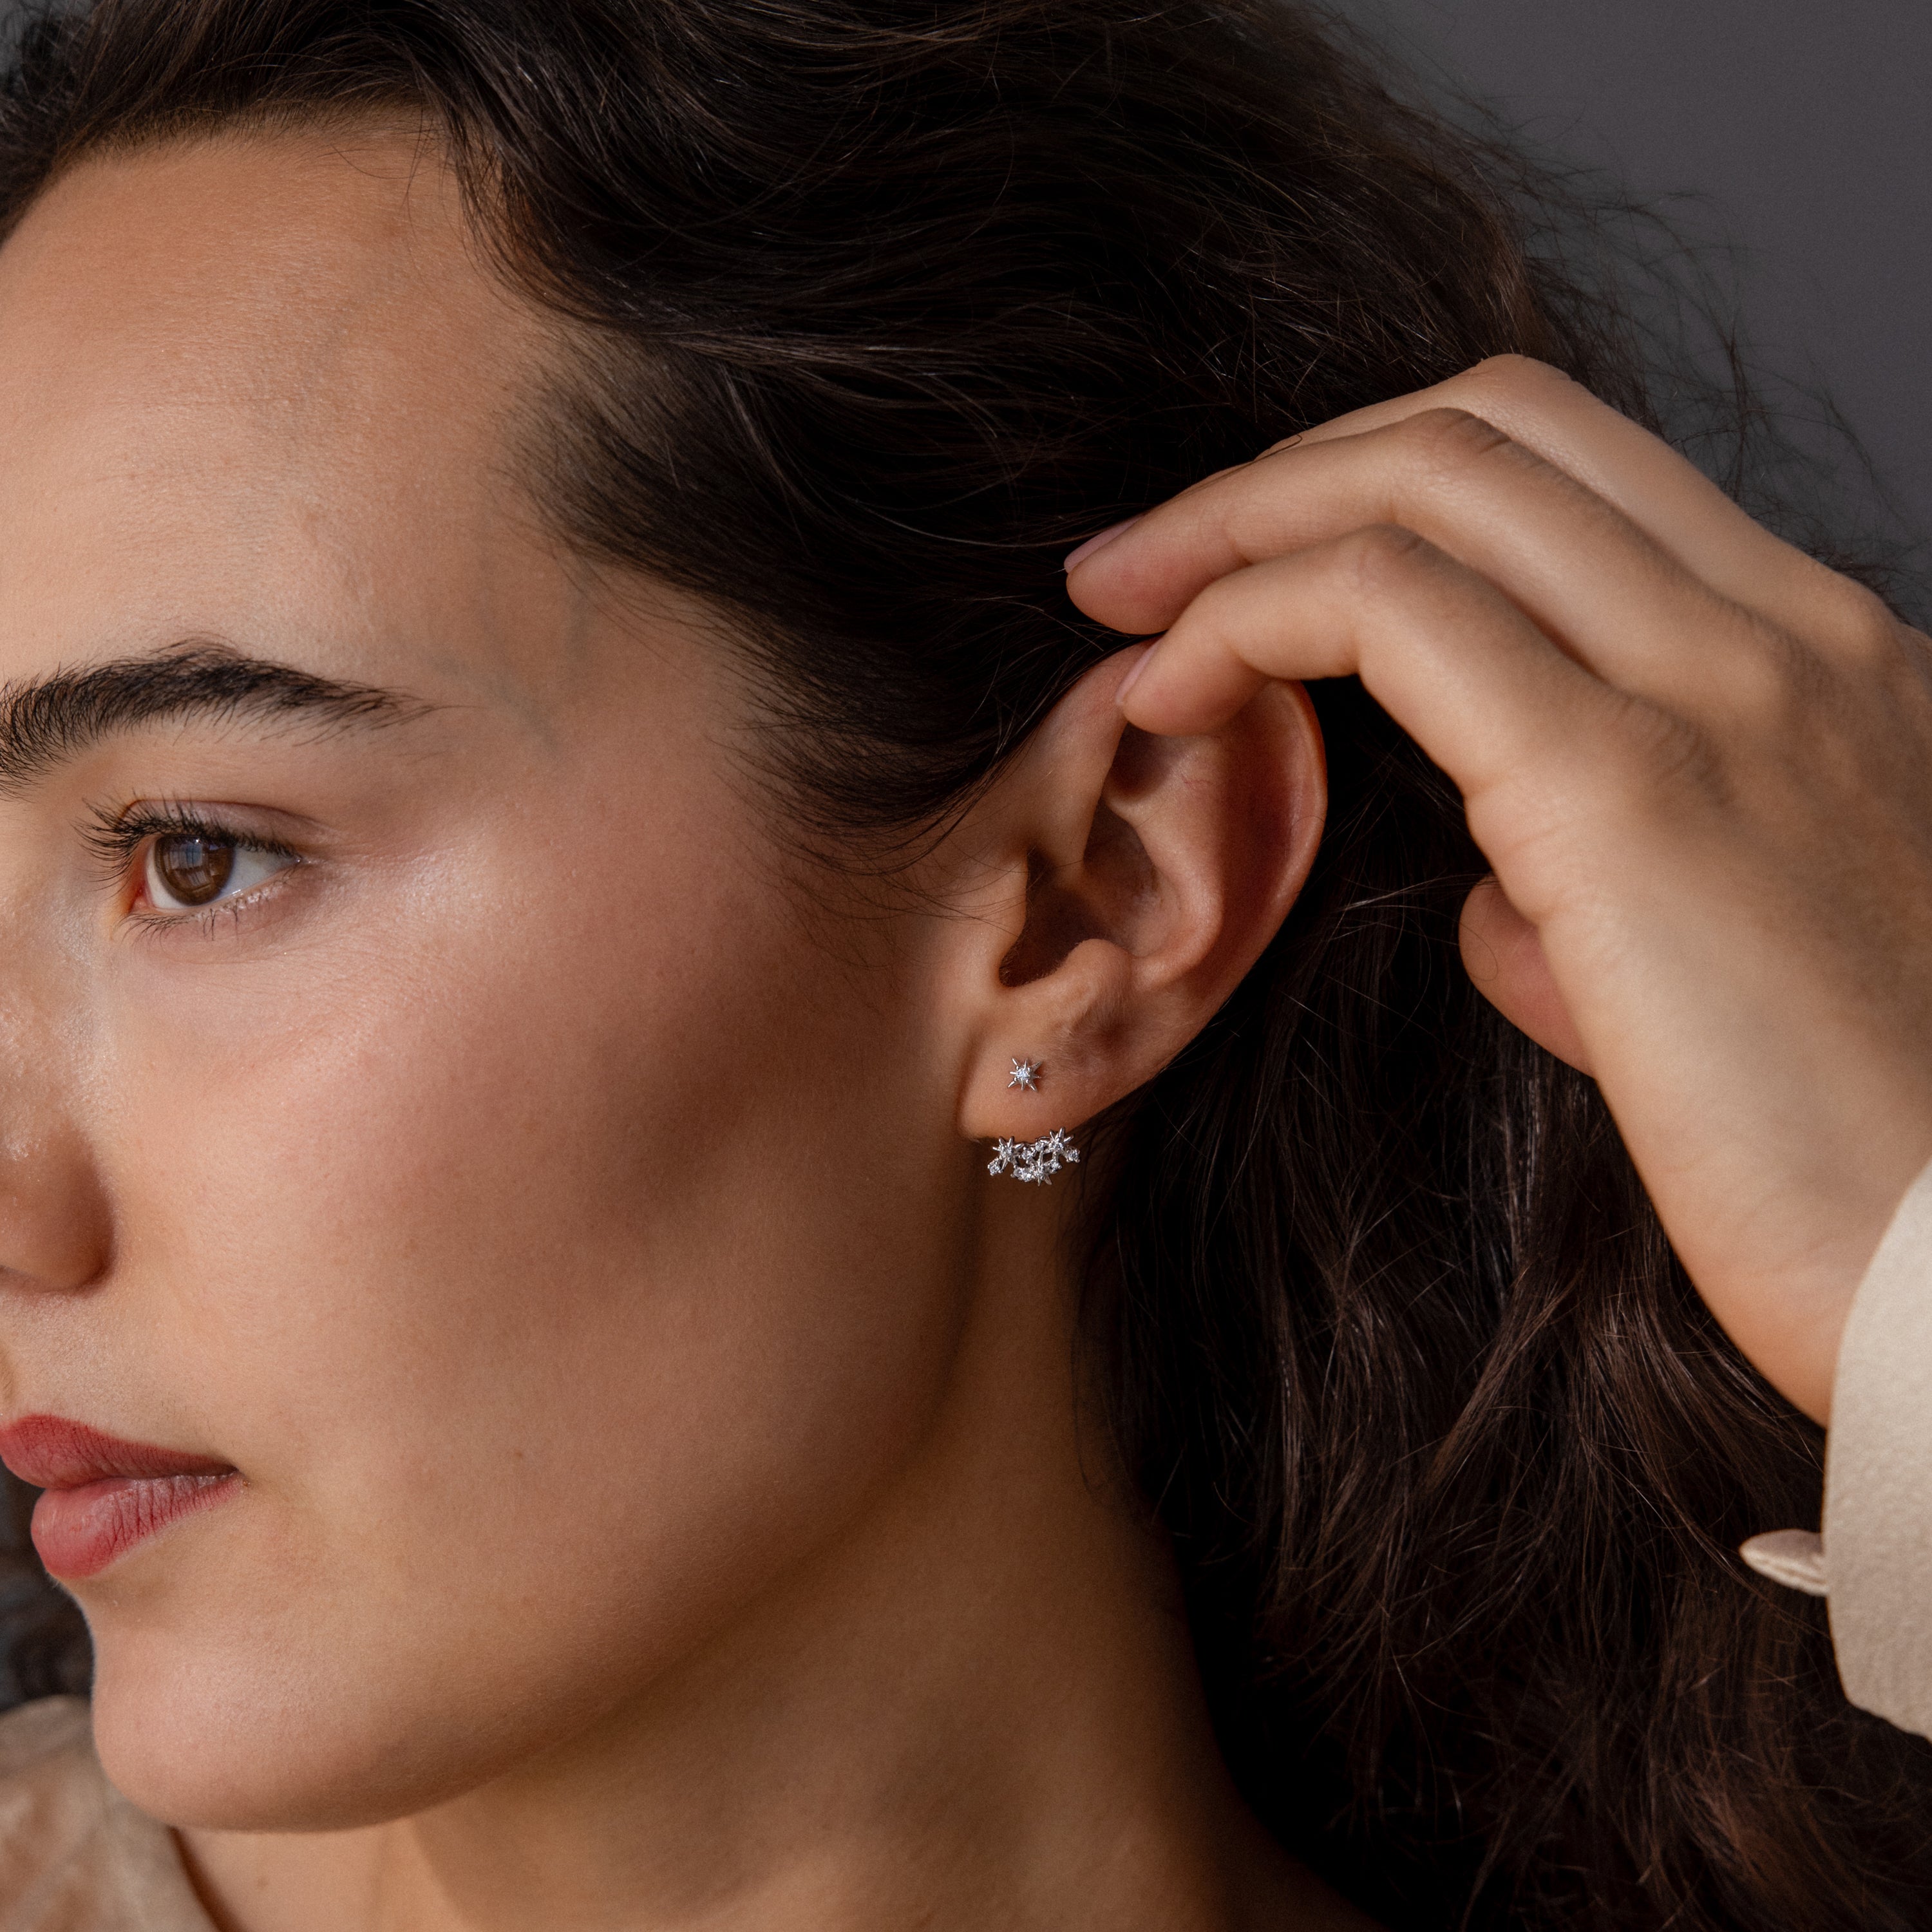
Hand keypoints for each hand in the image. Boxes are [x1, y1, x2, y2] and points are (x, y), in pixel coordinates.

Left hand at [1067, 356, 1931, 1424]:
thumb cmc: (1869, 1166)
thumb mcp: (1744, 986)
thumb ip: (1616, 904)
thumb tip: (1502, 902)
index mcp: (1821, 670)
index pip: (1576, 481)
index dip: (1380, 490)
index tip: (1243, 570)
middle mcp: (1787, 639)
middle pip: (1491, 428)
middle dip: (1283, 470)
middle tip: (1141, 566)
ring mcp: (1725, 693)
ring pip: (1436, 478)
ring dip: (1237, 522)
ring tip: (1120, 608)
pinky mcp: (1633, 795)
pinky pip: (1392, 610)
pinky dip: (1248, 618)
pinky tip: (1168, 696)